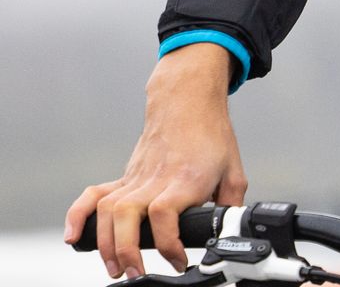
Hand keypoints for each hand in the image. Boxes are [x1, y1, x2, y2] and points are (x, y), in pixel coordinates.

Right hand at [64, 44, 247, 277]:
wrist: (188, 102)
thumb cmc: (211, 135)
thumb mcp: (234, 171)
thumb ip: (231, 204)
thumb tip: (229, 230)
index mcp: (185, 179)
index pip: (165, 214)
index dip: (169, 244)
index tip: (178, 260)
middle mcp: (155, 179)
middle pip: (128, 215)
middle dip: (127, 250)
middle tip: (135, 273)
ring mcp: (135, 178)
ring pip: (107, 211)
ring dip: (105, 244)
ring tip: (115, 268)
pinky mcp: (124, 177)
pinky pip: (92, 195)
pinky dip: (77, 216)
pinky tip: (74, 237)